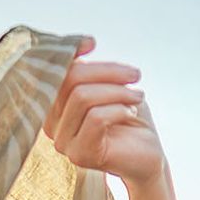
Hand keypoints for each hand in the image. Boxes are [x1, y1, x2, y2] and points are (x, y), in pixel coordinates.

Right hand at [48, 36, 162, 184]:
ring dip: (118, 92)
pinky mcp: (80, 155)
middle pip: (70, 80)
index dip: (69, 52)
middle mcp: (51, 124)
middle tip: (135, 76)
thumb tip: (81, 44)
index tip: (92, 43)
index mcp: (53, 106)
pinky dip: (119, 109)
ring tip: (138, 97)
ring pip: (82, 97)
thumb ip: (88, 71)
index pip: (54, 71)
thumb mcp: (109, 86)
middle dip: (107, 72)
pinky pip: (96, 118)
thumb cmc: (129, 118)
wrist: (148, 156)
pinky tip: (131, 113)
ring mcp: (63, 142)